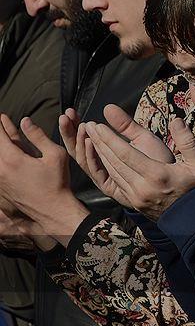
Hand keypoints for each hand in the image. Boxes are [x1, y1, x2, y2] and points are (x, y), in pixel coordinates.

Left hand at [0, 114, 88, 245]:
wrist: (52, 210)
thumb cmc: (57, 182)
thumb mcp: (55, 155)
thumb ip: (38, 136)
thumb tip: (25, 120)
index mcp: (12, 159)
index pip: (0, 135)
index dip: (0, 124)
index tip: (1, 116)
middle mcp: (0, 169)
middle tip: (1, 121)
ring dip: (0, 145)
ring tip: (4, 132)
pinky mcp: (1, 187)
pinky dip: (1, 156)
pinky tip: (7, 151)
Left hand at [85, 105, 194, 220]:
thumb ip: (187, 140)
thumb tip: (176, 121)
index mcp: (157, 175)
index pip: (125, 153)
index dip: (110, 138)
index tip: (98, 125)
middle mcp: (142, 187)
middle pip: (113, 162)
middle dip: (99, 143)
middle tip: (88, 127)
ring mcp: (135, 197)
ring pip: (111, 172)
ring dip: (99, 155)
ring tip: (91, 139)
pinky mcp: (133, 203)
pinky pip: (114, 182)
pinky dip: (105, 168)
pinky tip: (101, 159)